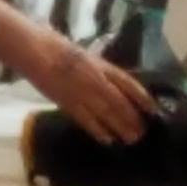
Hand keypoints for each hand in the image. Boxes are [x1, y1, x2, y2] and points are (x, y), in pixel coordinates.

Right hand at [36, 41, 152, 145]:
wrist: (33, 50)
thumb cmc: (55, 46)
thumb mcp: (83, 54)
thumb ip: (97, 68)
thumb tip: (111, 82)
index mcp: (100, 64)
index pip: (127, 82)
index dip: (141, 96)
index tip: (153, 109)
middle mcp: (95, 79)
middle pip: (119, 102)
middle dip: (132, 117)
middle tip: (143, 131)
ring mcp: (81, 92)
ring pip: (106, 113)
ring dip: (120, 127)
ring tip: (131, 138)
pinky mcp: (66, 103)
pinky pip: (86, 120)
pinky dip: (98, 130)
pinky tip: (107, 140)